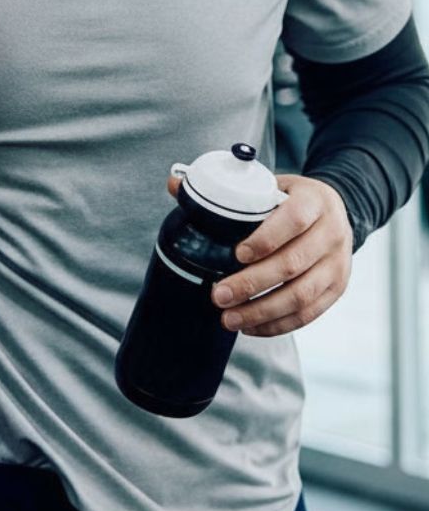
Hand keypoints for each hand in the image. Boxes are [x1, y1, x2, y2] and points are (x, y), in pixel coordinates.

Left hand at [201, 173, 353, 337]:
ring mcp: (337, 263)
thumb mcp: (268, 184)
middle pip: (293, 263)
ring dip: (262, 311)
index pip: (294, 219)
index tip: (236, 254)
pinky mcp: (337, 288)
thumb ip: (224, 186)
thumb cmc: (292, 199)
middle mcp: (332, 232)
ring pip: (302, 295)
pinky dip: (278, 324)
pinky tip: (252, 326)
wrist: (337, 210)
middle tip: (219, 295)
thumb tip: (174, 185)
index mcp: (314, 200)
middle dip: (252, 284)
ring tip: (229, 318)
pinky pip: (309, 313)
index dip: (266, 239)